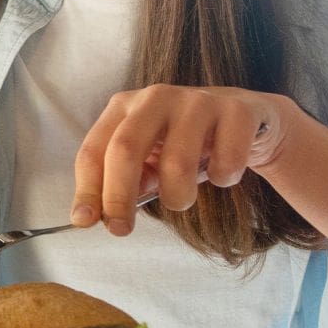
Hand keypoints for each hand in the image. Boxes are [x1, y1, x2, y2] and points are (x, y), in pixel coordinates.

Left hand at [73, 85, 292, 234]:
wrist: (244, 117)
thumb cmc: (183, 143)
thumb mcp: (148, 160)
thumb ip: (125, 182)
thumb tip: (101, 215)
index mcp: (124, 107)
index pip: (94, 150)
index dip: (87, 189)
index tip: (84, 221)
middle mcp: (155, 98)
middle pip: (125, 149)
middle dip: (118, 196)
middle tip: (121, 230)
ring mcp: (197, 101)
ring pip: (176, 162)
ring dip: (178, 197)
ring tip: (182, 199)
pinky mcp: (237, 110)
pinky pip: (226, 161)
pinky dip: (224, 179)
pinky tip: (222, 174)